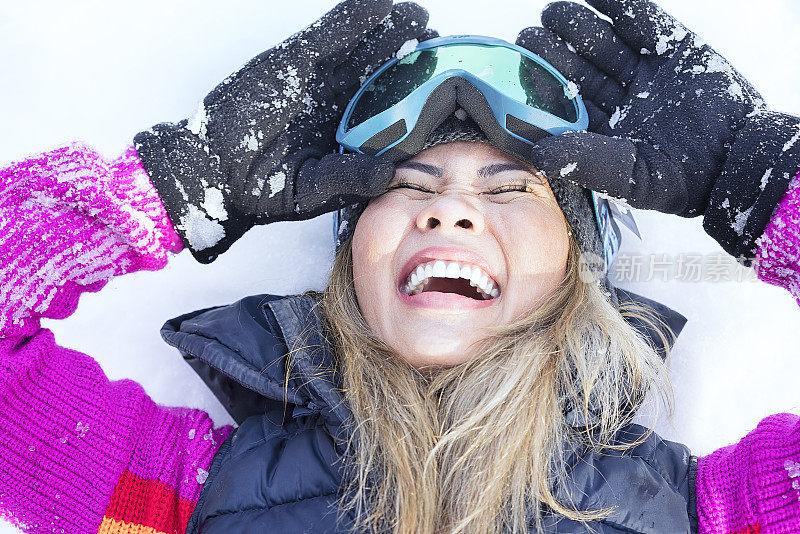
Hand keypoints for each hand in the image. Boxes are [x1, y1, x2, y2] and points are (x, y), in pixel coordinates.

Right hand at [135, 0, 431, 262]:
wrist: (214, 172)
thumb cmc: (262, 189)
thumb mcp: (312, 189)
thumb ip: (350, 177)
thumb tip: (392, 175)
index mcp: (347, 132)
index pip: (388, 106)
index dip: (413, 91)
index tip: (442, 80)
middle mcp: (336, 103)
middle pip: (379, 71)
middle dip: (407, 54)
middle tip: (437, 40)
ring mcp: (316, 79)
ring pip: (359, 48)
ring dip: (388, 31)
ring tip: (417, 17)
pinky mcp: (292, 61)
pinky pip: (328, 36)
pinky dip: (352, 20)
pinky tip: (380, 6)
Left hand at [517, 0, 799, 260]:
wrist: (737, 160)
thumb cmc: (679, 180)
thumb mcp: (626, 175)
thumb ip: (582, 160)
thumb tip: (537, 152)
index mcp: (605, 130)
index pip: (567, 102)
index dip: (543, 85)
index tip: (519, 69)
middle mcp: (623, 100)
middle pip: (581, 68)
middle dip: (556, 52)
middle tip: (529, 35)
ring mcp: (648, 73)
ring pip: (606, 44)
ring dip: (579, 28)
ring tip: (552, 14)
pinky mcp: (676, 50)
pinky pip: (644, 23)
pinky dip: (621, 7)